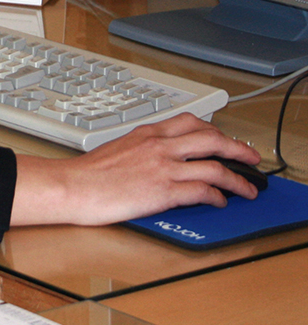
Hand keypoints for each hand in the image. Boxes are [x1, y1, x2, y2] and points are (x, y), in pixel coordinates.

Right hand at [11, 113, 261, 226]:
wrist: (74, 186)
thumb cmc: (89, 173)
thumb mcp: (119, 148)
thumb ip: (143, 148)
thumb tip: (160, 158)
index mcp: (146, 133)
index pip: (190, 122)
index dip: (215, 130)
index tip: (225, 139)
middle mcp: (158, 146)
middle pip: (210, 139)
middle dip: (237, 148)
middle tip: (251, 157)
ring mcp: (162, 167)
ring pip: (214, 165)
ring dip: (238, 179)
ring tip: (247, 188)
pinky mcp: (163, 191)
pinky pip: (202, 190)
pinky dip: (218, 196)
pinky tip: (220, 201)